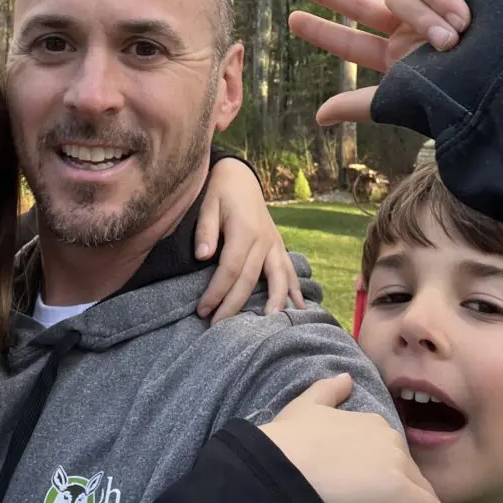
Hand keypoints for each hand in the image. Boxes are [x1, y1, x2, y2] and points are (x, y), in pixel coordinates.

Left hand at [195, 157, 304, 322]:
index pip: (230, 269)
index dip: (216, 292)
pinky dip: (295, 288)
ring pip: (277, 277)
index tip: (203, 310)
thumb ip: (205, 230)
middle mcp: (263, 239)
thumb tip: (203, 256)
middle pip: (250, 280)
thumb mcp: (208, 204)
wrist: (240, 175)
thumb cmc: (220, 191)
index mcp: (244, 230)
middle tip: (218, 327)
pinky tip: (299, 307)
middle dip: (233, 305)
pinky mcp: (278, 245)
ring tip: (269, 326)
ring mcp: (274, 243)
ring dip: (273, 302)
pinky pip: (289, 269)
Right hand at [261, 375, 444, 502]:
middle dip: (402, 485)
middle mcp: (391, 439)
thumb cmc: (294, 435)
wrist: (288, 462)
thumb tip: (347, 378)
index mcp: (374, 422)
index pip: (392, 451)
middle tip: (383, 501)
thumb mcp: (308, 404)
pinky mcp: (402, 493)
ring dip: (414, 502)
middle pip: (409, 470)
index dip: (384, 468)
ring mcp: (398, 465)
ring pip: (422, 491)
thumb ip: (330, 388)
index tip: (374, 481)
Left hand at [289, 0, 470, 124]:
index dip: (324, 31)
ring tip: (452, 39)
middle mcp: (410, 31)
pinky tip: (464, 15)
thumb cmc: (464, 94)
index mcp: (398, 60)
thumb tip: (317, 117)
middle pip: (358, 4)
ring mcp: (430, 5)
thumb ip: (360, 104)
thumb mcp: (404, 99)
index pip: (352, 43)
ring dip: (422, 17)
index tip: (293, 20)